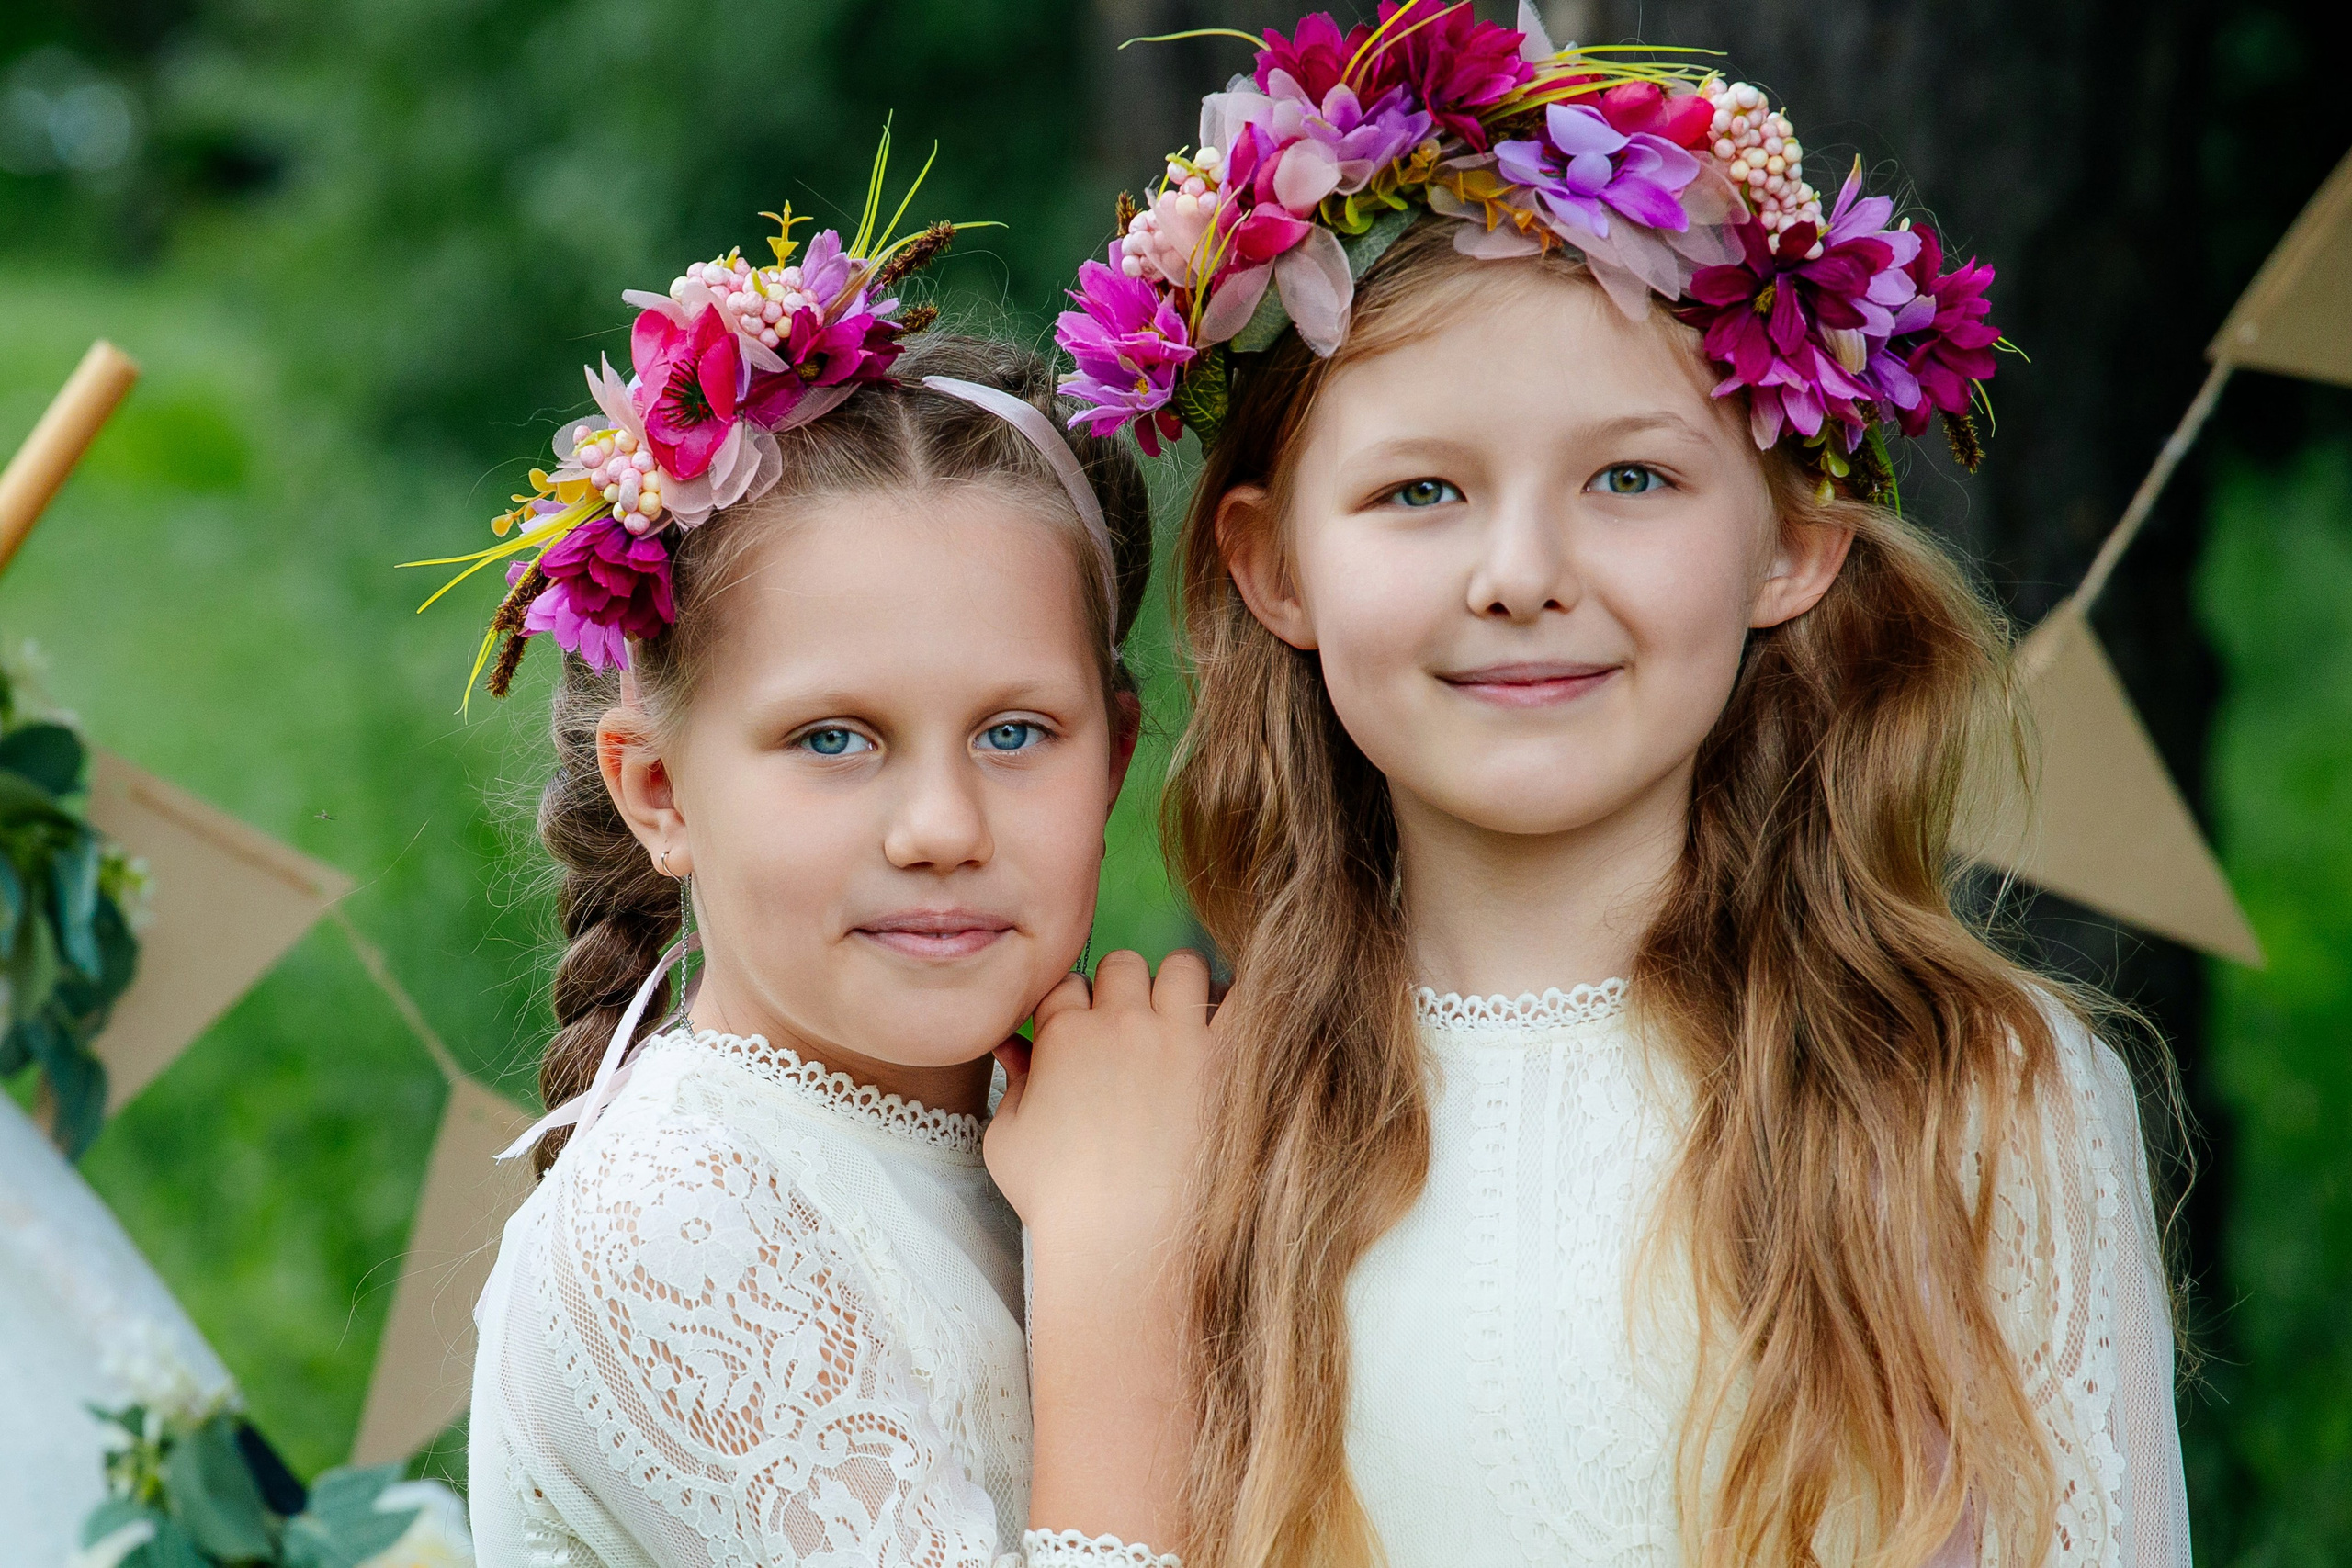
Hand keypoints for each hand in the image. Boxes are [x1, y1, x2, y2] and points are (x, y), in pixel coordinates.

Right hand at [986, 949, 1212, 1254]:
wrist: (1121, 1243)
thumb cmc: (1060, 1201)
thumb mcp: (1007, 1141)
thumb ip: (1012, 1082)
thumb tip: (1013, 1047)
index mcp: (1064, 1036)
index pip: (1068, 982)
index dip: (1074, 1003)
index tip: (1083, 1030)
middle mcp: (1120, 1025)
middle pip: (1123, 965)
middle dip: (1124, 987)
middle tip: (1131, 1027)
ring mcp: (1176, 1039)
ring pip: (1182, 966)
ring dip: (1179, 984)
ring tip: (1181, 1020)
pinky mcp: (1224, 1062)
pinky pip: (1245, 1001)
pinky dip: (1240, 1002)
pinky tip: (1230, 1028)